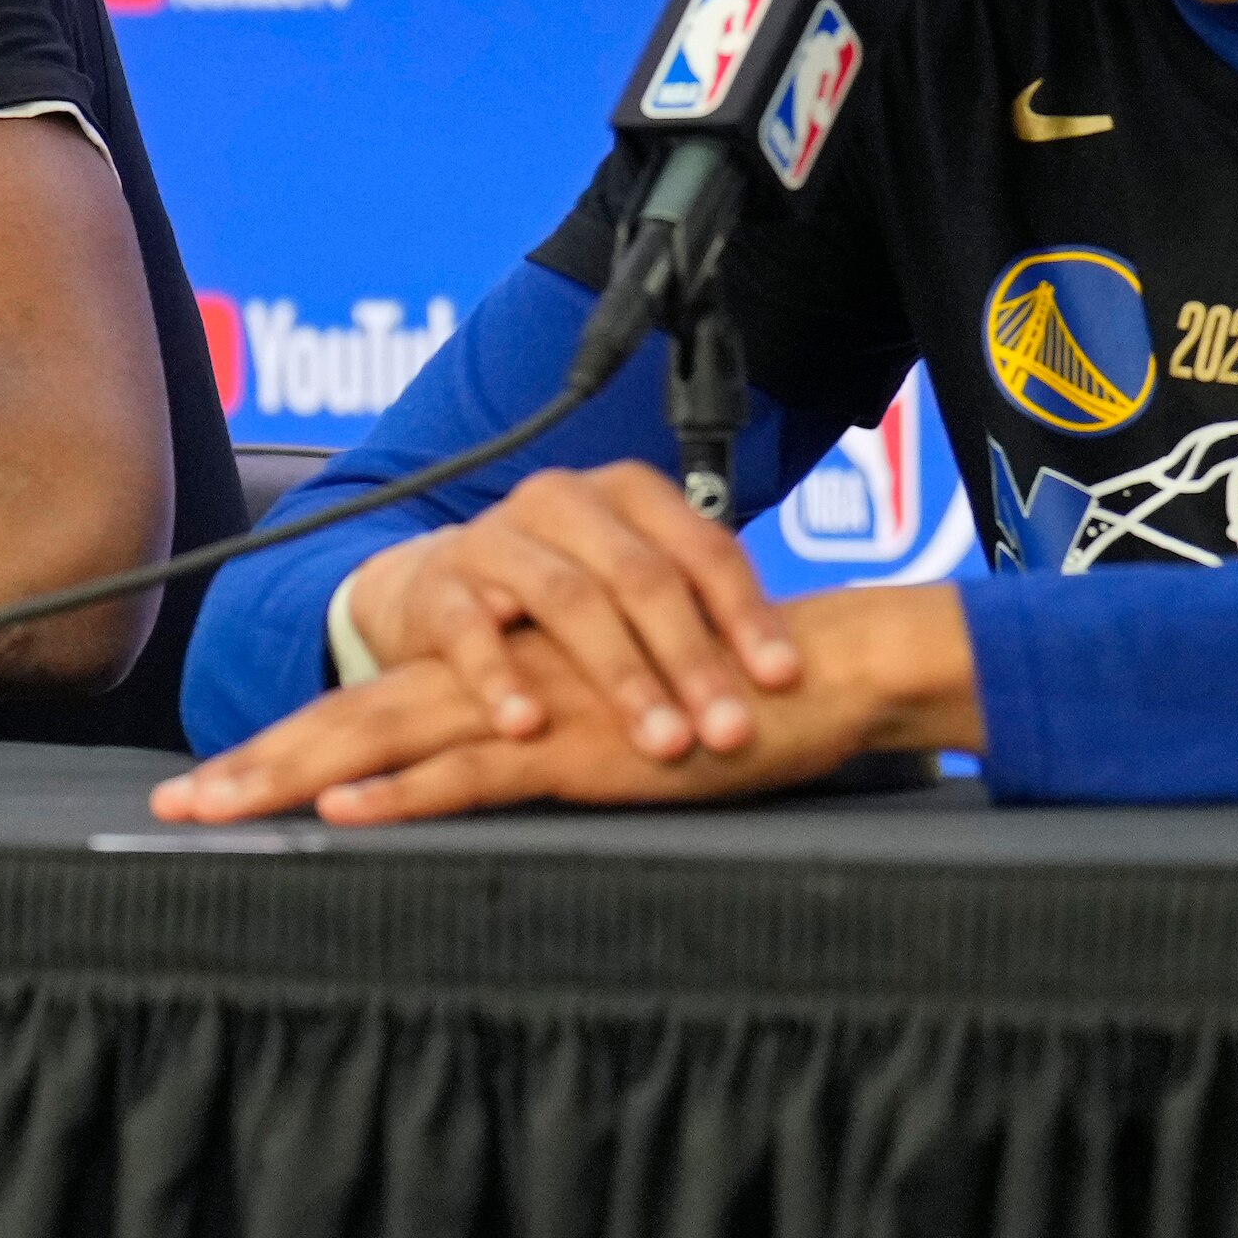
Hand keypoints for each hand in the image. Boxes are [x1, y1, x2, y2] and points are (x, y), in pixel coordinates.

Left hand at [149, 585, 977, 824]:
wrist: (816, 671)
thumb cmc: (720, 708)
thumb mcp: (614, 740)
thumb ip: (547, 756)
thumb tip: (493, 790)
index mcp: (499, 676)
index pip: (374, 706)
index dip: (290, 748)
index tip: (213, 790)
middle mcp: (498, 679)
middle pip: (350, 718)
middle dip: (256, 766)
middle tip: (169, 808)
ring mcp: (529, 708)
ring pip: (385, 738)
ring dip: (294, 775)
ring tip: (217, 809)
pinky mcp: (574, 745)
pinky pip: (471, 768)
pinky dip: (402, 791)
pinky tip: (342, 810)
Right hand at [347, 462, 809, 760]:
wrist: (436, 591)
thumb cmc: (559, 599)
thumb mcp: (628, 589)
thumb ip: (693, 616)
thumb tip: (802, 680)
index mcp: (628, 495)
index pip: (702, 548)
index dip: (748, 614)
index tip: (784, 680)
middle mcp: (564, 502)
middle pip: (642, 577)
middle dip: (692, 660)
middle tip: (727, 733)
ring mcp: (496, 538)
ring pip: (569, 600)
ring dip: (621, 677)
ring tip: (658, 742)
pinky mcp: (437, 585)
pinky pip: (469, 630)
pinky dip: (500, 679)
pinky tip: (528, 725)